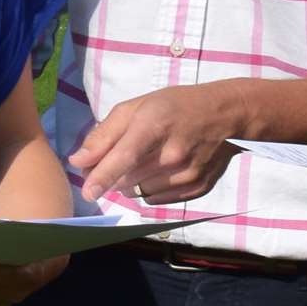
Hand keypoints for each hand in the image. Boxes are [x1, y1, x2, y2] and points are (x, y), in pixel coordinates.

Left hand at [68, 84, 246, 203]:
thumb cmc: (177, 106)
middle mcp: (172, 153)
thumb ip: (104, 134)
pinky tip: (161, 170)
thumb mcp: (138, 106)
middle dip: (111, 174)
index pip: (123, 157)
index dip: (102, 176)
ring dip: (132, 182)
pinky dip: (150, 189)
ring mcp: (187, 174)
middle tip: (115, 158)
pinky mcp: (196, 188)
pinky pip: (157, 199)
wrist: (227, 114)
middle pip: (126, 179)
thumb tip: (78, 161)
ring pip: (140, 192)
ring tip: (146, 160)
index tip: (87, 192)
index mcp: (154, 125)